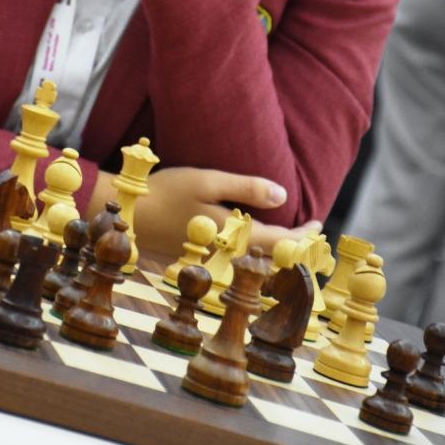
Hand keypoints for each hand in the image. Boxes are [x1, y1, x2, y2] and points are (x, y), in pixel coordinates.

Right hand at [86, 165, 320, 257]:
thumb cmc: (167, 193)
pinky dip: (255, 253)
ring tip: (289, 238)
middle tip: (311, 235)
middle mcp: (227, 256)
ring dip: (276, 252)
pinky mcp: (202, 261)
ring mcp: (213, 262)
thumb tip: (284, 196)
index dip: (303, 236)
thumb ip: (246, 188)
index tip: (317, 224)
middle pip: (272, 259)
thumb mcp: (208, 181)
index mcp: (234, 237)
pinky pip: (238, 262)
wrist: (127, 216)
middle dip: (294, 248)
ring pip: (256, 263)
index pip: (281, 242)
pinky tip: (256, 240)